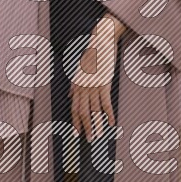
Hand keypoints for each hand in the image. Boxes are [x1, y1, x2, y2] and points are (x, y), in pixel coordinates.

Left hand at [69, 14, 121, 142]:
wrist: (100, 42)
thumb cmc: (90, 55)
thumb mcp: (78, 70)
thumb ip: (73, 85)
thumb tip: (68, 97)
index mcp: (76, 85)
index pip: (73, 108)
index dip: (75, 122)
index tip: (76, 133)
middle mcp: (82, 87)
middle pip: (82, 112)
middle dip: (85, 128)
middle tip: (90, 139)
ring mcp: (93, 86)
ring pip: (93, 110)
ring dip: (97, 125)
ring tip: (100, 135)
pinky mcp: (104, 83)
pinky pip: (105, 103)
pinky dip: (109, 114)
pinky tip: (112, 123)